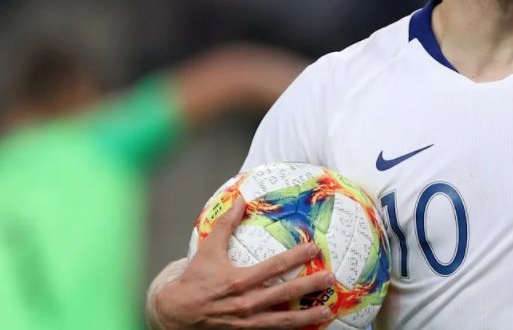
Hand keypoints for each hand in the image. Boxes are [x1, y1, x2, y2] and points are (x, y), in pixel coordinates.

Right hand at [153, 197, 335, 328]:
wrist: (176, 313)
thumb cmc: (195, 279)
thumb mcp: (208, 249)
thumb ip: (226, 224)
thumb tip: (240, 199)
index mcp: (238, 281)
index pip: (273, 267)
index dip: (295, 257)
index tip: (314, 249)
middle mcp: (246, 303)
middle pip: (284, 295)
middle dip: (309, 286)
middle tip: (330, 278)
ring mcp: (247, 321)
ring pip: (282, 321)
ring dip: (306, 316)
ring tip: (327, 310)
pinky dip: (290, 329)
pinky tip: (307, 325)